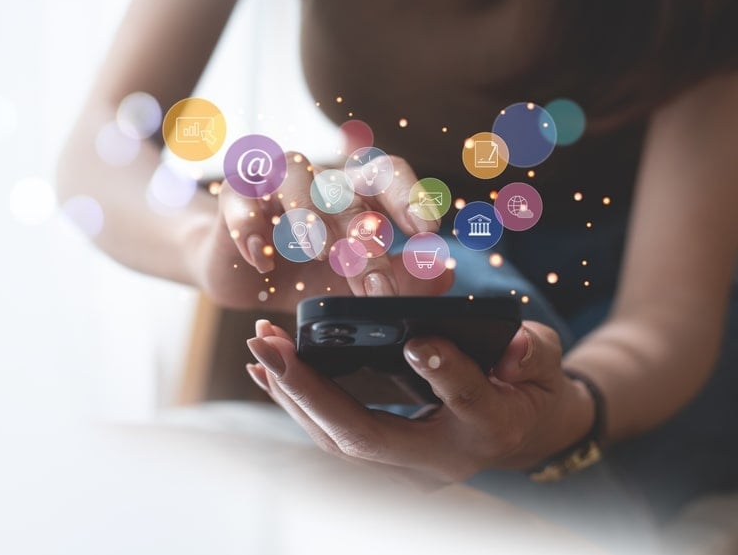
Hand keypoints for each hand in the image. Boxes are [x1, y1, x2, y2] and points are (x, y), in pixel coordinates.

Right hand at [191, 151, 452, 310]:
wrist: (241, 276)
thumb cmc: (303, 274)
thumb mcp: (350, 285)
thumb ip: (398, 281)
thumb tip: (444, 276)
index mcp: (353, 192)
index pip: (387, 176)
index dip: (409, 196)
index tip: (428, 230)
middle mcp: (318, 178)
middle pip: (345, 190)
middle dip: (363, 237)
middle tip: (376, 286)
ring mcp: (273, 183)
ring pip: (294, 175)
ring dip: (310, 213)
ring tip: (320, 251)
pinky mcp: (235, 198)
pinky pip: (242, 203)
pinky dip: (251, 227)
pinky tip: (262, 259)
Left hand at [244, 319, 594, 486]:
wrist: (525, 433)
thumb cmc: (532, 388)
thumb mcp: (544, 364)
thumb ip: (532, 353)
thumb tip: (510, 348)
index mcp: (490, 426)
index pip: (466, 400)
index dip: (443, 371)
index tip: (418, 339)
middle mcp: (442, 458)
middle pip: (366, 435)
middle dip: (310, 390)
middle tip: (271, 346)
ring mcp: (408, 467)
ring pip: (338, 440)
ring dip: (292, 394)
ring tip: (261, 350)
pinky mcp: (386, 459)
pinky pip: (333, 436)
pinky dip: (299, 403)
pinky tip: (270, 374)